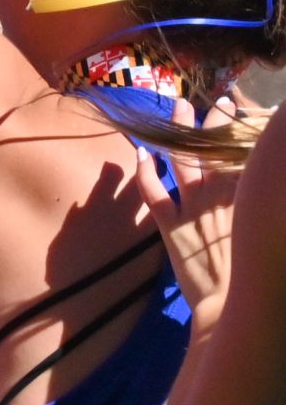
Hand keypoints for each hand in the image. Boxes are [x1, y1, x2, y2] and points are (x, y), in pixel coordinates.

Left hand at [135, 102, 241, 329]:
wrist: (232, 303)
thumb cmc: (254, 271)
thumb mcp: (263, 229)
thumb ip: (257, 203)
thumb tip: (260, 185)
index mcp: (248, 194)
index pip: (242, 152)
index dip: (240, 128)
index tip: (240, 109)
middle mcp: (220, 194)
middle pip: (214, 148)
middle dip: (214, 121)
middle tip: (215, 102)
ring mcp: (193, 208)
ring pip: (182, 160)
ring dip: (178, 133)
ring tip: (176, 109)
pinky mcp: (170, 226)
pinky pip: (153, 191)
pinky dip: (145, 171)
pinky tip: (140, 153)